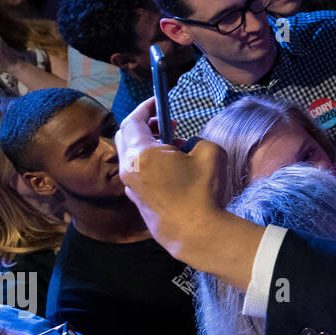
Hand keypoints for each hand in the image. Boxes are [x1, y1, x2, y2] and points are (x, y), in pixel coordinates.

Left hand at [115, 97, 232, 268]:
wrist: (195, 233)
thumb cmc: (202, 192)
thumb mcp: (209, 152)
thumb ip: (195, 140)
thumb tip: (186, 146)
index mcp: (142, 154)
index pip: (133, 121)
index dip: (145, 107)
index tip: (157, 101)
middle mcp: (129, 169)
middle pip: (126, 137)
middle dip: (145, 125)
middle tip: (167, 123)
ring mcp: (131, 187)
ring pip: (131, 156)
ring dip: (148, 145)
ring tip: (175, 148)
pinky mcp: (137, 201)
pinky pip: (137, 173)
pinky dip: (149, 163)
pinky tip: (172, 169)